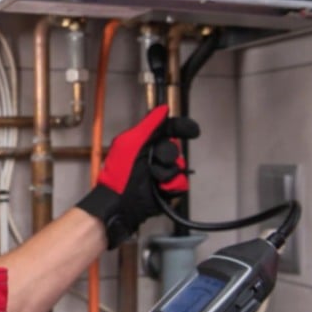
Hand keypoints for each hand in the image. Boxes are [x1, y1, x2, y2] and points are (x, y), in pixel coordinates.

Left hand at [76, 105, 199, 248]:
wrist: (120, 202)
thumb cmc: (118, 173)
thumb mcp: (130, 143)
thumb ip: (148, 125)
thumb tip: (163, 109)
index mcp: (145, 142)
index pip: (169, 130)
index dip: (182, 128)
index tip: (192, 131)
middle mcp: (155, 156)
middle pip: (176, 148)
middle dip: (167, 155)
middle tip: (153, 162)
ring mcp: (162, 173)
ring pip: (180, 167)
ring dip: (167, 173)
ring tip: (153, 178)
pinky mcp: (167, 189)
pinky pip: (181, 183)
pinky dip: (172, 186)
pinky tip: (160, 188)